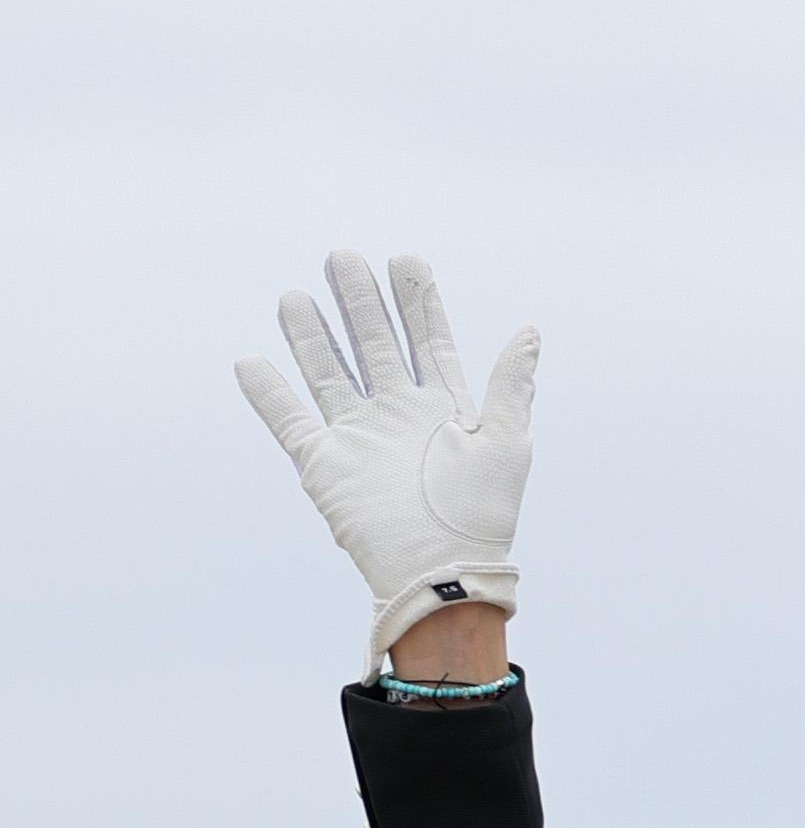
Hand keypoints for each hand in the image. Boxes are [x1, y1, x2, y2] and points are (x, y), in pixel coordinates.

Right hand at [237, 253, 536, 669]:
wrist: (443, 570)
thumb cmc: (483, 514)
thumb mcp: (508, 442)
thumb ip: (511, 384)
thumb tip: (530, 330)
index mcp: (445, 407)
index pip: (427, 340)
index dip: (417, 301)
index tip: (405, 260)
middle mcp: (399, 414)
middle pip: (374, 345)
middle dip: (360, 302)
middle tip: (343, 257)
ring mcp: (359, 436)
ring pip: (330, 372)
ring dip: (313, 335)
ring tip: (297, 295)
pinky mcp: (325, 463)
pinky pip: (290, 421)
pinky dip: (270, 394)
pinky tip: (252, 362)